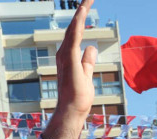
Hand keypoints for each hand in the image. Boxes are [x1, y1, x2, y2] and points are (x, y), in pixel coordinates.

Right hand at [43, 0, 96, 138]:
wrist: (72, 110)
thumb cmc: (78, 95)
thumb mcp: (87, 72)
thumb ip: (88, 60)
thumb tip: (91, 47)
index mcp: (69, 54)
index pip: (78, 31)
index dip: (83, 17)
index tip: (88, 4)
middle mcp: (65, 51)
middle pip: (76, 26)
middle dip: (82, 9)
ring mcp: (66, 54)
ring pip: (75, 27)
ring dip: (81, 12)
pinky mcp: (69, 59)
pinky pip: (74, 37)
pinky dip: (78, 23)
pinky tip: (82, 11)